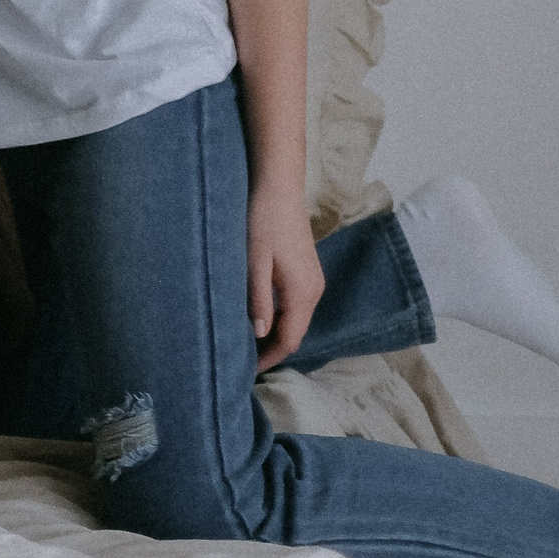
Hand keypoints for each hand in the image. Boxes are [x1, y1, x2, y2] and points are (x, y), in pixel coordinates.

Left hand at [248, 180, 324, 370]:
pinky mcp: (307, 271)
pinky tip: (261, 317)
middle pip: (296, 333)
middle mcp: (314, 290)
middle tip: (244, 361)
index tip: (247, 371)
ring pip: (297, 320)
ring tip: (248, 343)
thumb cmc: (262, 220)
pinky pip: (297, 305)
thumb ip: (258, 299)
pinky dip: (281, 318)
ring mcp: (314, 280)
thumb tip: (259, 334)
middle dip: (272, 349)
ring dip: (276, 334)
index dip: (270, 358)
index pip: (289, 339)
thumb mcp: (254, 261)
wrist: (279, 186)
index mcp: (303, 292)